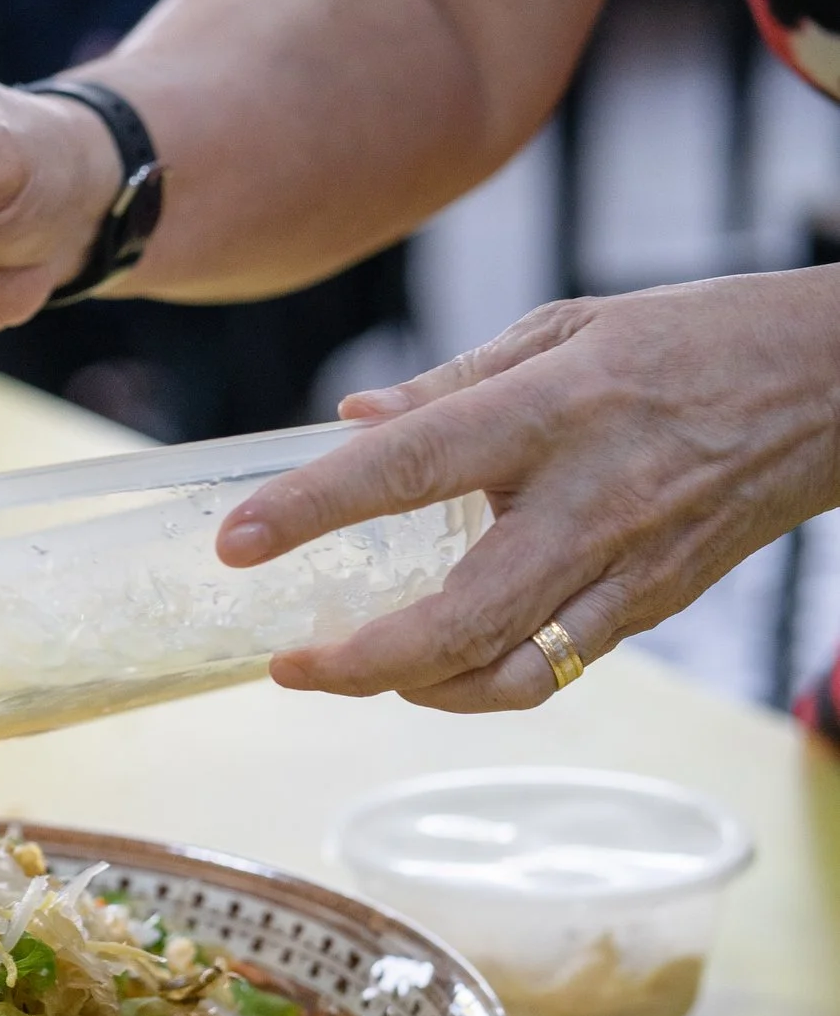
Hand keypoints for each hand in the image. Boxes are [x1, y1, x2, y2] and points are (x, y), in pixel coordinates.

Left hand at [215, 269, 839, 709]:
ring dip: (412, 689)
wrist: (837, 383)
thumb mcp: (563, 326)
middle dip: (359, 663)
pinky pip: (550, 671)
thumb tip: (349, 422)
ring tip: (345, 667)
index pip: (411, 465)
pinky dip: (477, 682)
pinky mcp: (651, 607)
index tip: (236, 541)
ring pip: (506, 674)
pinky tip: (427, 663)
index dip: (314, 508)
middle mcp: (590, 503)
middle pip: (460, 619)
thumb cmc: (690, 341)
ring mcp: (627, 568)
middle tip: (288, 664)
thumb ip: (448, 384)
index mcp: (553, 412)